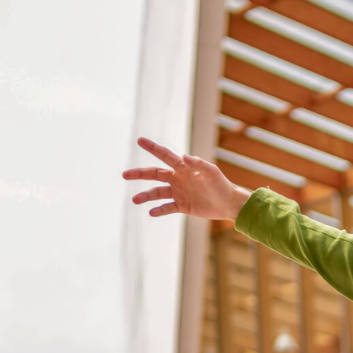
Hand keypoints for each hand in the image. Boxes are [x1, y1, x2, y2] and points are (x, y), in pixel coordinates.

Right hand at [124, 137, 251, 218]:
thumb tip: (183, 156)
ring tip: (135, 200)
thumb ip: (198, 164)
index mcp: (183, 168)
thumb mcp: (211, 172)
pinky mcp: (182, 206)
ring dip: (146, 196)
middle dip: (139, 174)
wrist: (228, 203)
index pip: (165, 156)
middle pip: (154, 174)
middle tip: (124, 174)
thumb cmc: (221, 184)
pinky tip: (151, 212)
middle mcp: (178, 179)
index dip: (152, 148)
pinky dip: (159, 210)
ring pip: (157, 193)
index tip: (139, 140)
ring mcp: (178, 192)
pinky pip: (167, 208)